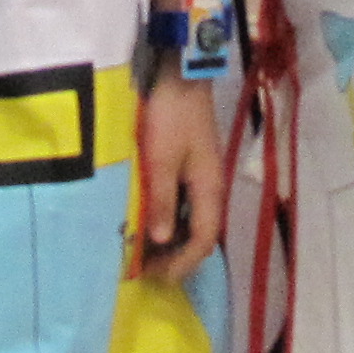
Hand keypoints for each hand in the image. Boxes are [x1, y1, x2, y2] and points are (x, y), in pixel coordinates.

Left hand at [132, 79, 226, 283]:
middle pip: (200, 235)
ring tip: (142, 252)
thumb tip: (163, 241)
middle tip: (145, 269)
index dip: (183, 264)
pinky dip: (168, 220)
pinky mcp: (190, 167)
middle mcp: (210, 188)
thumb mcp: (161, 159)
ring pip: (191, 221)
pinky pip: (184, 205)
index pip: (204, 240)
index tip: (157, 277)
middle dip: (176, 258)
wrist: (179, 75)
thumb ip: (162, 200)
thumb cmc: (170, 116)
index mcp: (209, 189)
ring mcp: (201, 177)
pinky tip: (148, 223)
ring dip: (171, 241)